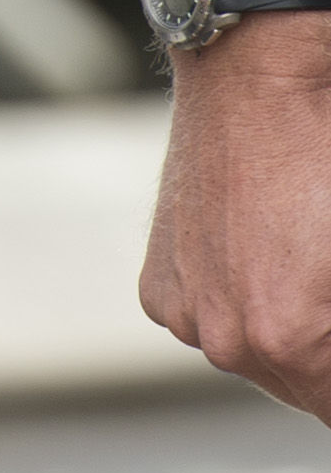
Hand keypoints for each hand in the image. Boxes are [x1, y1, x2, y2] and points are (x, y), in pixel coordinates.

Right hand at [140, 16, 330, 419]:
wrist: (254, 84)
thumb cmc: (324, 158)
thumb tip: (328, 336)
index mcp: (290, 338)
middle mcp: (228, 341)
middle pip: (301, 389)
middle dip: (322, 353)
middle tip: (321, 289)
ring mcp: (186, 316)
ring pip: (250, 356)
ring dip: (275, 329)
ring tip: (292, 266)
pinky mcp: (158, 290)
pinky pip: (204, 320)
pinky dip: (227, 300)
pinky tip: (249, 253)